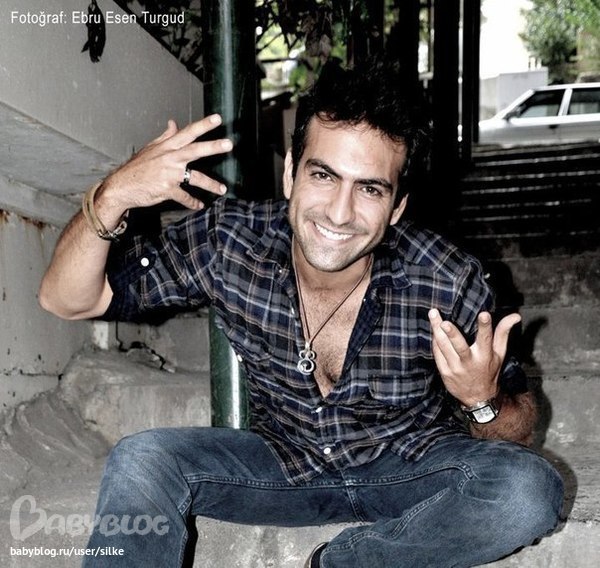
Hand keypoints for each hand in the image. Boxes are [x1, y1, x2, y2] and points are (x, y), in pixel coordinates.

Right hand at [99, 114, 232, 212]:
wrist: (121, 187)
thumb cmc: (137, 168)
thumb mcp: (150, 149)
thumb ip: (165, 137)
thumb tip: (174, 123)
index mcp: (167, 146)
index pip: (187, 133)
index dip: (203, 125)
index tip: (217, 118)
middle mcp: (169, 158)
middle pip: (195, 150)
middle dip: (212, 147)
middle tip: (229, 144)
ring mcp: (168, 174)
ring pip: (195, 177)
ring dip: (211, 184)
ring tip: (223, 189)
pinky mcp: (166, 189)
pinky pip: (184, 197)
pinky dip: (193, 202)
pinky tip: (199, 205)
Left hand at [428, 309, 520, 406]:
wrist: (478, 397)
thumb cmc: (489, 370)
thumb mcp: (499, 353)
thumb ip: (503, 333)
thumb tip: (515, 316)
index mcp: (485, 356)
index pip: (486, 339)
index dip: (485, 326)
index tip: (484, 313)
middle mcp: (470, 362)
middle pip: (459, 346)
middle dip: (452, 333)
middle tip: (444, 322)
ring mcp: (455, 368)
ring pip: (444, 347)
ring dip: (436, 330)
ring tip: (433, 314)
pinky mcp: (445, 372)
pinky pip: (437, 353)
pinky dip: (435, 340)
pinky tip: (433, 329)